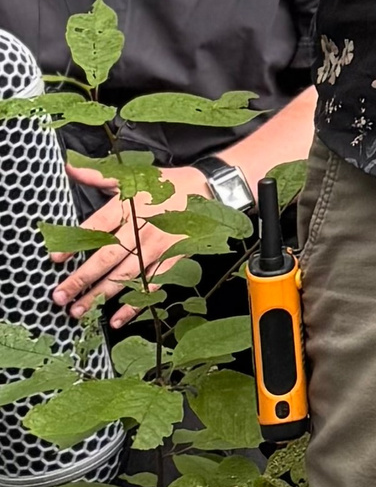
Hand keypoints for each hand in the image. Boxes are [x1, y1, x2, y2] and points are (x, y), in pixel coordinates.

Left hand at [54, 163, 203, 329]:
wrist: (209, 189)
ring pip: (126, 274)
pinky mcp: (173, 258)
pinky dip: (134, 303)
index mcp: (130, 205)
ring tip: (78, 311)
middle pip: (108, 256)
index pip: (97, 226)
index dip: (75, 242)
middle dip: (82, 278)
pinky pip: (151, 284)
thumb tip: (69, 168)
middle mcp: (143, 227)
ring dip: (101, 294)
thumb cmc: (167, 184)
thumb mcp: (133, 176)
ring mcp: (159, 246)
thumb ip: (98, 176)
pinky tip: (116, 318)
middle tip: (59, 297)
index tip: (55, 258)